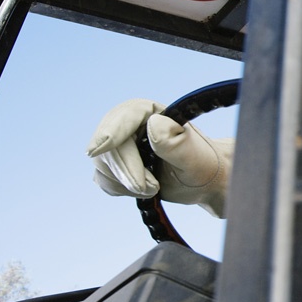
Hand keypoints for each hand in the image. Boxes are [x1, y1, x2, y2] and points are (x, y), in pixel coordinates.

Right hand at [86, 99, 233, 217]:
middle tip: (152, 187)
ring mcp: (121, 145)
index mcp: (153, 113)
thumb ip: (173, 142)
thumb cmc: (203, 164)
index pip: (126, 116)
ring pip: (103, 164)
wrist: (203, 180)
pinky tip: (144, 188)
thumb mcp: (193, 156)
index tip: (98, 150)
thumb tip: (152, 123)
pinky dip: (121, 188)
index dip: (110, 131)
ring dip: (126, 182)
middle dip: (127, 170)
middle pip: (110, 145)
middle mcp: (132, 125)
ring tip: (155, 187)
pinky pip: (104, 178)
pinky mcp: (115, 165)